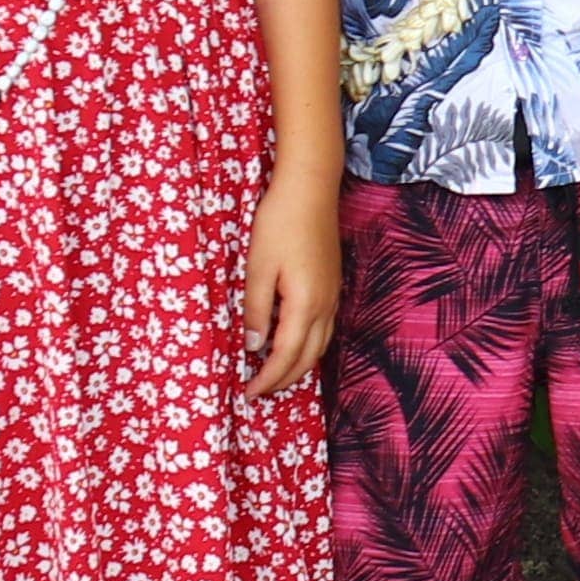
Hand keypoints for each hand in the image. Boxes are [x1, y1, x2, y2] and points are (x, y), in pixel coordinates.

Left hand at [237, 165, 335, 398]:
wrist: (311, 188)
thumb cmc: (279, 223)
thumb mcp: (258, 267)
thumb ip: (257, 310)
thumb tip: (254, 347)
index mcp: (305, 304)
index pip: (285, 356)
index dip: (267, 379)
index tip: (247, 392)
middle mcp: (325, 306)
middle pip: (308, 358)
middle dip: (284, 380)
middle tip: (259, 391)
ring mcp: (332, 295)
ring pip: (320, 345)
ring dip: (298, 366)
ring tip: (274, 375)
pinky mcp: (332, 285)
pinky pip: (324, 329)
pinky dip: (308, 346)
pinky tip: (292, 342)